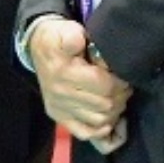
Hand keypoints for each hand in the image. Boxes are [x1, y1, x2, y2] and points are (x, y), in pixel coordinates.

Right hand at [28, 17, 131, 149]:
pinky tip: (110, 120)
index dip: (120, 82)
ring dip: (114, 111)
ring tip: (118, 98)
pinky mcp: (59, 117)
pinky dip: (102, 130)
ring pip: (99, 121)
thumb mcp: (67, 29)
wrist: (39, 48)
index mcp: (64, 72)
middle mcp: (60, 93)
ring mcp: (59, 108)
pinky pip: (85, 133)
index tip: (123, 74)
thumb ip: (74, 36)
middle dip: (121, 96)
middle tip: (124, 86)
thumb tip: (79, 43)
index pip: (104, 85)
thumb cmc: (59, 37)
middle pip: (104, 105)